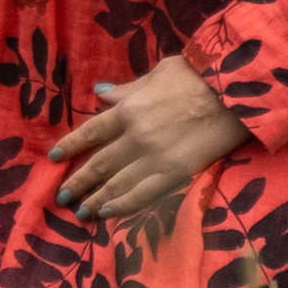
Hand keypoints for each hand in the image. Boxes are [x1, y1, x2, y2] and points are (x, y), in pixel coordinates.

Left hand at [47, 55, 244, 226]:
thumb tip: (100, 92)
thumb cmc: (197, 76)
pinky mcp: (175, 174)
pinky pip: (144, 195)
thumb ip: (128, 89)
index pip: (91, 131)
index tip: (54, 157)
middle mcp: (135, 137)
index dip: (71, 145)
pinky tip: (109, 214)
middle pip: (99, 163)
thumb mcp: (157, 74)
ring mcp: (154, 158)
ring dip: (95, 199)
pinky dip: (123, 206)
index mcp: (128, 109)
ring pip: (116, 184)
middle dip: (78, 181)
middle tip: (61, 195)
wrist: (233, 93)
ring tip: (80, 212)